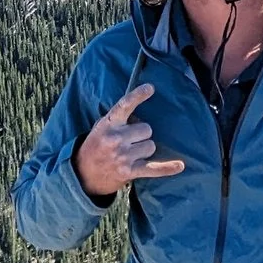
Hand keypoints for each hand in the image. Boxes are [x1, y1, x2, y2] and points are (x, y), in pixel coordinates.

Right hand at [74, 82, 186, 199]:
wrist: (83, 174)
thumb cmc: (96, 147)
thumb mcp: (101, 128)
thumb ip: (119, 121)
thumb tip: (141, 119)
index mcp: (108, 124)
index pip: (125, 105)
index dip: (137, 95)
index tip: (150, 88)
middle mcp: (115, 138)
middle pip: (146, 129)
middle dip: (141, 135)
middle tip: (129, 142)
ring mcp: (123, 156)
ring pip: (150, 146)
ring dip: (144, 150)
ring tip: (130, 155)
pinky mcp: (130, 171)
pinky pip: (153, 168)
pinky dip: (167, 168)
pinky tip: (179, 165)